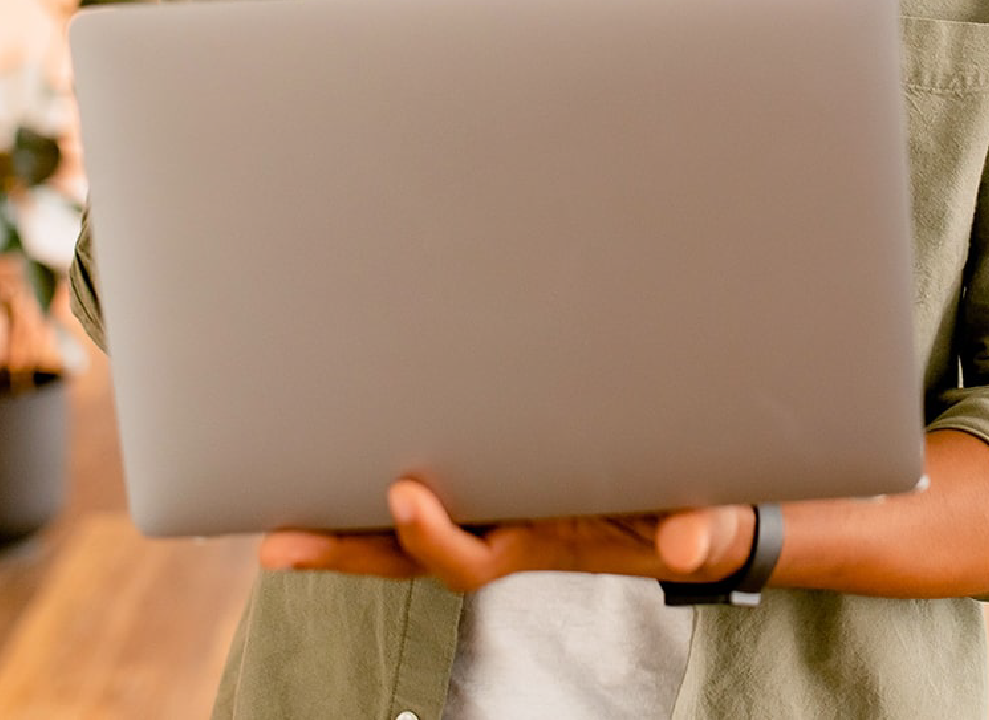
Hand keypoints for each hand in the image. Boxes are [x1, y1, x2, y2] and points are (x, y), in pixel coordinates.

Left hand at [258, 479, 758, 592]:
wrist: (707, 502)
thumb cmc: (702, 512)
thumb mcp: (710, 523)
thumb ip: (701, 532)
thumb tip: (688, 540)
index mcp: (544, 542)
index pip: (472, 559)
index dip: (432, 538)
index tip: (405, 495)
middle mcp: (507, 524)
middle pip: (409, 550)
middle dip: (345, 548)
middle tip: (278, 545)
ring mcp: (500, 493)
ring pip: (408, 508)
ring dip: (344, 504)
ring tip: (278, 497)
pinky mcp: (502, 452)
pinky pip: (435, 463)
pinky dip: (385, 450)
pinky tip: (340, 428)